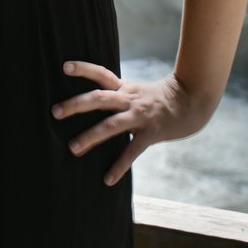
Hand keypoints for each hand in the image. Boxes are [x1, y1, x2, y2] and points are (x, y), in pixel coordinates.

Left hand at [52, 61, 215, 185]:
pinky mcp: (151, 134)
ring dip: (91, 137)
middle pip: (99, 98)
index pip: (101, 73)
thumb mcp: (138, 90)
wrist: (192, 100)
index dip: (83, 69)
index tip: (64, 67)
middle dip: (76, 105)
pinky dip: (118, 166)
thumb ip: (119, 94)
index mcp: (124, 88)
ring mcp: (140, 116)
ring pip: (111, 125)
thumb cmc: (161, 97)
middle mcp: (129, 99)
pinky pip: (131, 151)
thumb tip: (97, 100)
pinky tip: (107, 180)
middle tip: (55, 112)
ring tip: (73, 149)